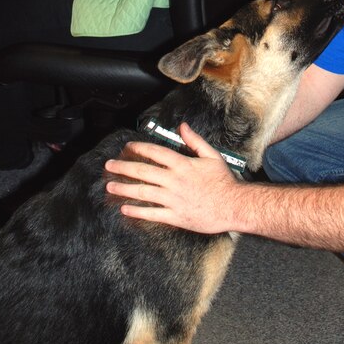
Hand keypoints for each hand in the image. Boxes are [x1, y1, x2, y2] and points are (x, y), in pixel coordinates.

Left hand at [105, 123, 242, 233]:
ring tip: (110, 186)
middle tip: (109, 166)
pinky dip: (137, 211)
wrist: (234, 206)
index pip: (155, 153)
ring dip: (124, 188)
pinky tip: (125, 209)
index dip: (139, 148)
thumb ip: (195, 141)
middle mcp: (174, 181)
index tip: (128, 147)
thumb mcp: (212, 156)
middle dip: (123, 167)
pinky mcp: (176, 216)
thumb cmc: (224, 182)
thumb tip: (182, 127)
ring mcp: (173, 199)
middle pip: (143, 171)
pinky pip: (152, 214)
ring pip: (143, 192)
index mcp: (182, 164)